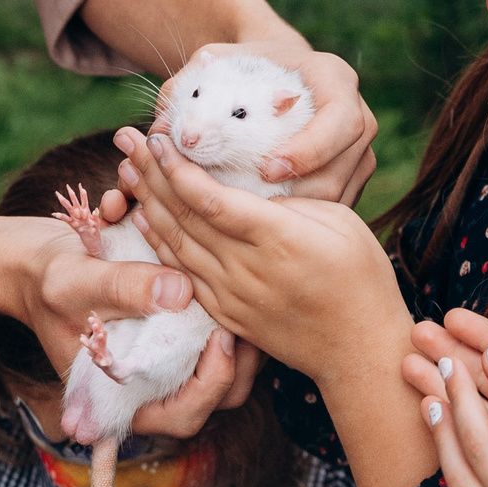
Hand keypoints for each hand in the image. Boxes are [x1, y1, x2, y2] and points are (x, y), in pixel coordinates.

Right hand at [10, 213, 256, 435]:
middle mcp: (159, 379)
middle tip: (247, 306)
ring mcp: (175, 352)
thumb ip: (121, 290)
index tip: (221, 338)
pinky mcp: (185, 320)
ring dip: (242, 315)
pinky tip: (222, 255)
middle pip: (224, 386)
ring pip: (233, 352)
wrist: (45, 262)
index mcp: (130, 395)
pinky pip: (225, 316)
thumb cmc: (52, 283)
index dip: (213, 384)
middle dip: (244, 348)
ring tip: (246, 282)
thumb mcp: (76, 284)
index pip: (187, 414)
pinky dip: (229, 288)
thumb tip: (179, 292)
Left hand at [112, 129, 404, 380]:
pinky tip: (144, 219)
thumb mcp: (338, 220)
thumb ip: (289, 199)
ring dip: (147, 203)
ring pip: (176, 244)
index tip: (160, 137)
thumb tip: (249, 179)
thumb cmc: (360, 275)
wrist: (359, 349)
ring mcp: (234, 296)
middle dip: (151, 173)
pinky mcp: (228, 315)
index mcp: (278, 239)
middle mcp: (248, 269)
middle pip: (184, 217)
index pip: (211, 199)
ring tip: (127, 169)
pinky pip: (182, 274)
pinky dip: (159, 244)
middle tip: (127, 138)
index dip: (178, 167)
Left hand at [138, 41, 378, 204]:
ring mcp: (356, 155)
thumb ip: (190, 87)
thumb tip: (160, 131)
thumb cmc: (242, 69)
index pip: (341, 120)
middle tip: (258, 209)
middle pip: (343, 166)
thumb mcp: (219, 63)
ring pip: (339, 194)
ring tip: (255, 227)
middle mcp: (356, 118)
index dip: (311, 149)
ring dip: (300, 216)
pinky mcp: (349, 181)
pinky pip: (330, 209)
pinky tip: (261, 232)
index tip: (270, 168)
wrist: (272, 80)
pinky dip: (299, 224)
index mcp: (335, 80)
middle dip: (300, 191)